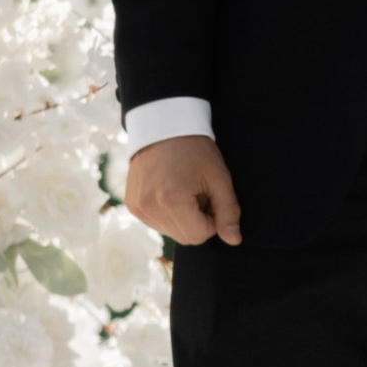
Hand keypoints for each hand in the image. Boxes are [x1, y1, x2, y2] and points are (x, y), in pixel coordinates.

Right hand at [126, 134, 243, 244]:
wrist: (163, 125)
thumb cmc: (195, 149)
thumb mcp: (218, 177)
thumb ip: (228, 211)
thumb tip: (234, 241)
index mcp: (172, 201)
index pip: (200, 235)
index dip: (212, 219)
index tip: (210, 196)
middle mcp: (149, 207)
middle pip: (185, 237)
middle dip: (197, 220)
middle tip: (198, 192)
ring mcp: (137, 207)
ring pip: (170, 232)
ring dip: (182, 218)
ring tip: (182, 189)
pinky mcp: (131, 205)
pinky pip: (156, 223)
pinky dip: (167, 213)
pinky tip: (169, 190)